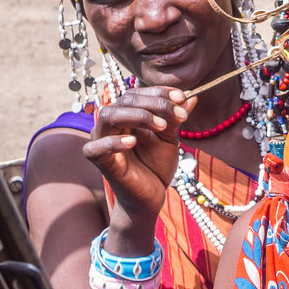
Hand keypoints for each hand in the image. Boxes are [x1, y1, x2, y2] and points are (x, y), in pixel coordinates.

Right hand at [83, 87, 189, 223]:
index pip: (137, 94)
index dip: (159, 93)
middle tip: (179, 114)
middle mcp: (111, 124)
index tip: (182, 97)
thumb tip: (192, 97)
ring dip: (138, 116)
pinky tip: (133, 142)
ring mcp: (102, 141)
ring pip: (109, 116)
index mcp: (127, 115)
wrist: (151, 196)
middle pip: (125, 101)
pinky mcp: (99, 161)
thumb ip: (175, 119)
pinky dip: (113, 142)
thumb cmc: (156, 166)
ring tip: (162, 126)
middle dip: (155, 103)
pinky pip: (96, 147)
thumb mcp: (169, 139)